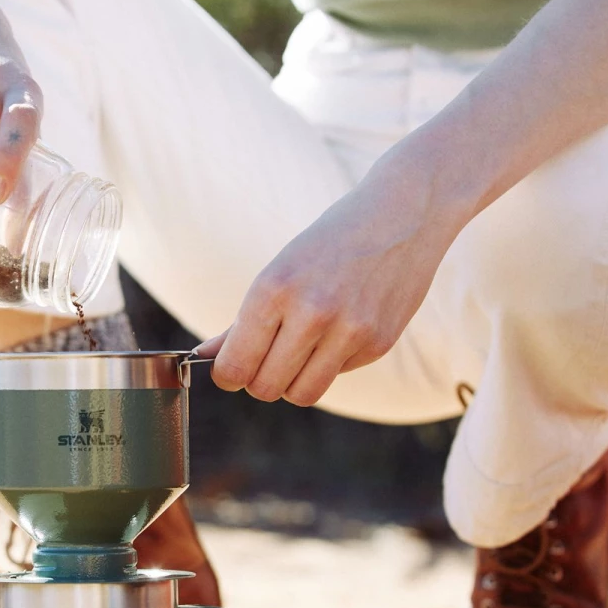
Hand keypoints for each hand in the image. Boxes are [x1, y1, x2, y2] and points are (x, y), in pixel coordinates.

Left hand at [196, 155, 465, 405]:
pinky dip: (330, 363)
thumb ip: (242, 322)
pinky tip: (339, 331)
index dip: (228, 376)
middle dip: (259, 382)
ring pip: (301, 394)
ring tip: (296, 356)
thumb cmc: (328, 243)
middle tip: (265, 362)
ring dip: (292, 383)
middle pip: (265, 388)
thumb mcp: (278, 272)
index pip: (236, 366)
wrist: (402, 213)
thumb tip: (205, 356)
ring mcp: (349, 330)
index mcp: (274, 288)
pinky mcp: (379, 343)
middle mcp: (312, 311)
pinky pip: (337, 376)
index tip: (231, 371)